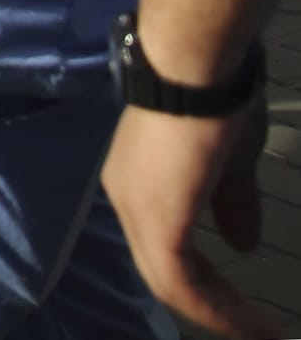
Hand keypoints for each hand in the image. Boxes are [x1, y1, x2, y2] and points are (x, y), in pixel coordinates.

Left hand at [102, 98, 273, 339]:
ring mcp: (135, 209)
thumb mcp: (228, 164)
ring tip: (259, 333)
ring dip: (219, 313)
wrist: (199, 70)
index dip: (203, 282)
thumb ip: (230, 204)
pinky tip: (247, 324)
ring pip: (169, 282)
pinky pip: (179, 282)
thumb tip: (241, 242)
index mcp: (138, 182)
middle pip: (162, 270)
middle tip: (253, 329)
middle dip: (211, 305)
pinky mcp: (156, 219)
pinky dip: (215, 308)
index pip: (162, 247)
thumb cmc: (214, 101)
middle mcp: (126, 197)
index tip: (239, 307)